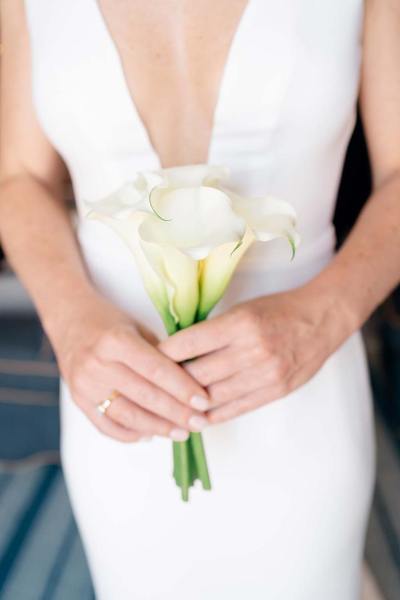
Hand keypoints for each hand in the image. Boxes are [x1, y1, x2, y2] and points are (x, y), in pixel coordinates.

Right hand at [52, 293, 209, 442]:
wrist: (68, 320)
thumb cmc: (110, 321)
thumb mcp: (137, 327)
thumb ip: (160, 354)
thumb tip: (191, 384)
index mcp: (116, 341)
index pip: (156, 370)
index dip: (183, 388)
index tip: (204, 402)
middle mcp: (98, 365)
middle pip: (145, 396)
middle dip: (177, 413)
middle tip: (200, 423)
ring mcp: (85, 386)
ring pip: (128, 416)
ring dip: (158, 428)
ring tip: (182, 433)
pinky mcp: (78, 401)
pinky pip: (107, 426)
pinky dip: (131, 434)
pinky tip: (151, 434)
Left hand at [159, 285, 349, 423]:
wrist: (321, 319)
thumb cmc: (277, 310)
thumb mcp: (243, 310)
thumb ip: (214, 332)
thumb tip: (178, 352)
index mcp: (241, 323)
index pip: (190, 343)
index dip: (164, 354)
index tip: (147, 360)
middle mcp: (253, 350)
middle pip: (198, 374)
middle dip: (172, 382)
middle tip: (153, 385)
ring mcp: (266, 374)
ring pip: (214, 396)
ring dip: (189, 403)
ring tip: (170, 405)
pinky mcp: (276, 391)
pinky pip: (235, 409)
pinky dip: (212, 415)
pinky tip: (196, 416)